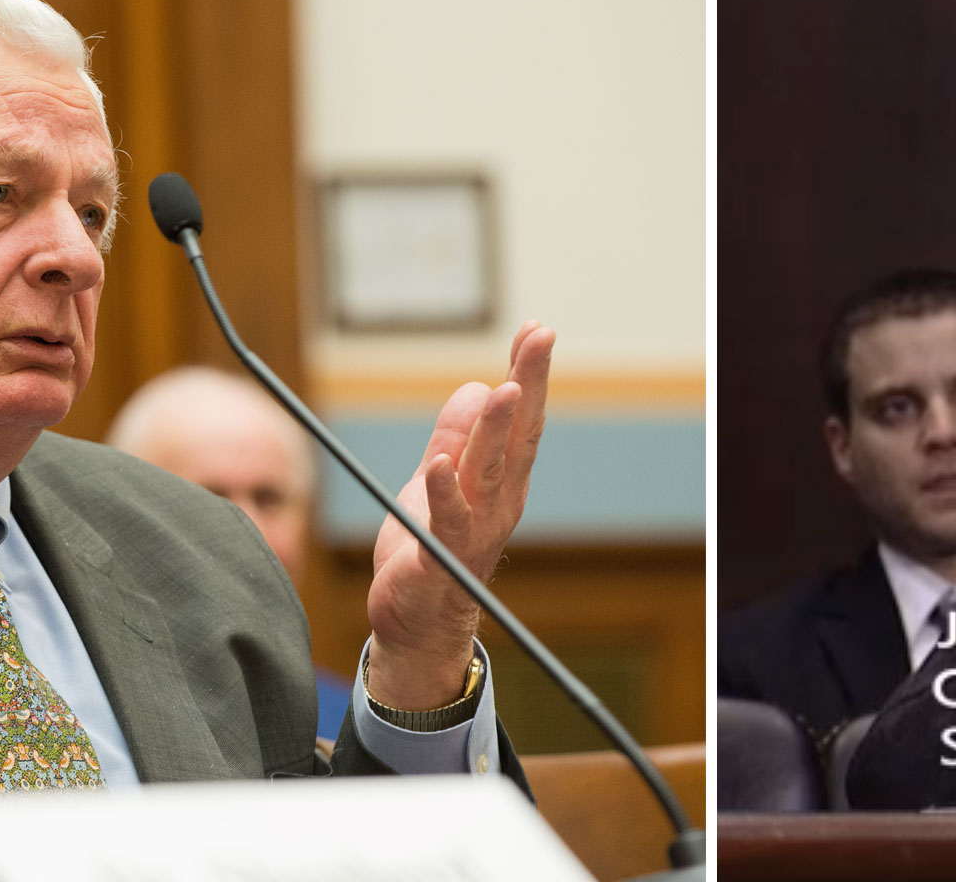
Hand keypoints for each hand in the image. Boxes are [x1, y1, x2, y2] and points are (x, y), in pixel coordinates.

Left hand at [363, 322, 551, 710]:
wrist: (416, 624)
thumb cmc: (428, 549)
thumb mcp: (437, 480)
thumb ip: (454, 437)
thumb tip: (476, 387)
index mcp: (501, 481)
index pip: (521, 419)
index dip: (529, 373)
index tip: (536, 330)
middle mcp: (498, 503)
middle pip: (518, 437)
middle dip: (529, 384)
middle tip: (539, 338)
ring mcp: (473, 532)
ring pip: (487, 473)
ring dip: (496, 432)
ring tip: (503, 390)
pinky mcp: (440, 559)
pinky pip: (445, 524)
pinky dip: (444, 494)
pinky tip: (439, 466)